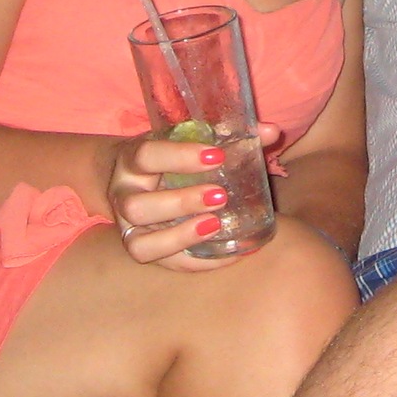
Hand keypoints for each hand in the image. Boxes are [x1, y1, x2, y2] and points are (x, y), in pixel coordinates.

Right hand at [102, 131, 266, 271]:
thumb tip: (272, 131)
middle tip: (220, 195)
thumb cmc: (167, 156)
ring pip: (141, 243)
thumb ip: (227, 134)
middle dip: (181, 203)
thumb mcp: (186, 139)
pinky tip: (229, 253)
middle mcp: (124, 195)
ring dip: (181, 237)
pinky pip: (164, 264)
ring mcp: (129, 228)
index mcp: (132, 160)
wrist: (130, 178)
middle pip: (138, 206)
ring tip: (216, 226)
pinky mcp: (144, 249)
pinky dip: (197, 263)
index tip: (216, 155)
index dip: (179, 157)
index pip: (147, 156)